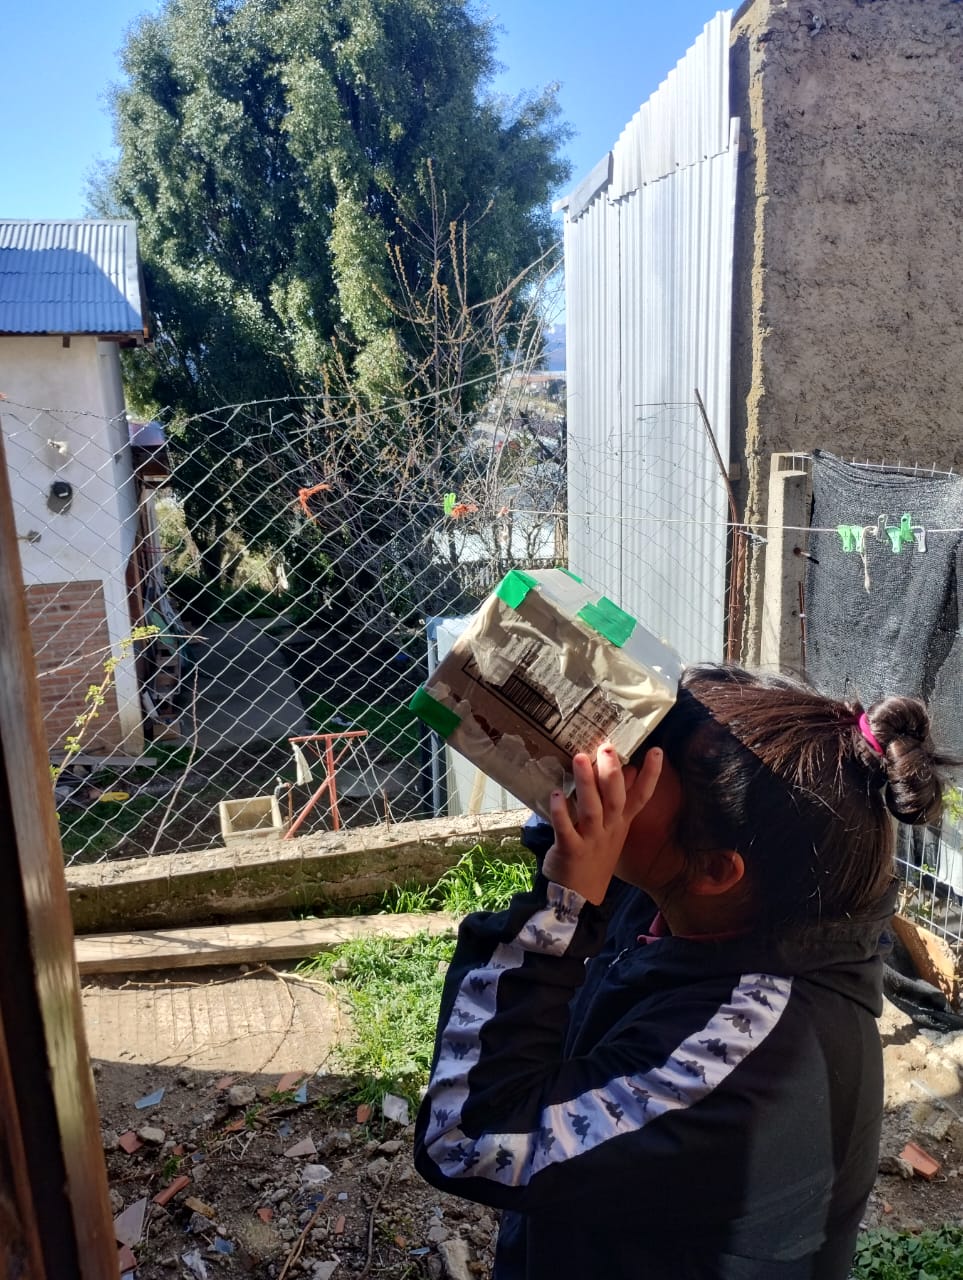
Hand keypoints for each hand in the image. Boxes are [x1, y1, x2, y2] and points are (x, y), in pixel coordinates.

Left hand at [542, 744, 663, 904]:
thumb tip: (629, 771)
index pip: (640, 797)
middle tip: (607, 748)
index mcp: (620, 823)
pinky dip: (561, 812)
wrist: (579, 897)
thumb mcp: (613, 830)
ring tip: (580, 758)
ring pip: (592, 810)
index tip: (656, 751)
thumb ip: (619, 802)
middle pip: (615, 800)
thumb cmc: (594, 857)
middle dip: (612, 773)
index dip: (650, 776)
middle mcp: (609, 830)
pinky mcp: (570, 850)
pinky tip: (555, 794)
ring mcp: (590, 840)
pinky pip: (565, 829)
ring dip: (586, 784)